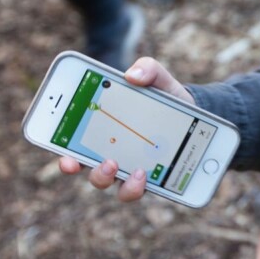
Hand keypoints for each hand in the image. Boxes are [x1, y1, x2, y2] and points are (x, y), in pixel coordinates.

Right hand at [58, 56, 193, 202]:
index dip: (65, 156)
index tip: (66, 158)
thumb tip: (132, 75)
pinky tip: (148, 175)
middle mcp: (111, 152)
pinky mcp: (150, 177)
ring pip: (112, 184)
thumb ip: (147, 69)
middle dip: (91, 171)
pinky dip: (139, 186)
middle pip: (90, 170)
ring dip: (114, 179)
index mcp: (103, 129)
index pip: (75, 145)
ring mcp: (129, 168)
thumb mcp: (159, 79)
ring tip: (134, 171)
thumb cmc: (165, 96)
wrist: (194, 113)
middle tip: (106, 162)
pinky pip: (139, 189)